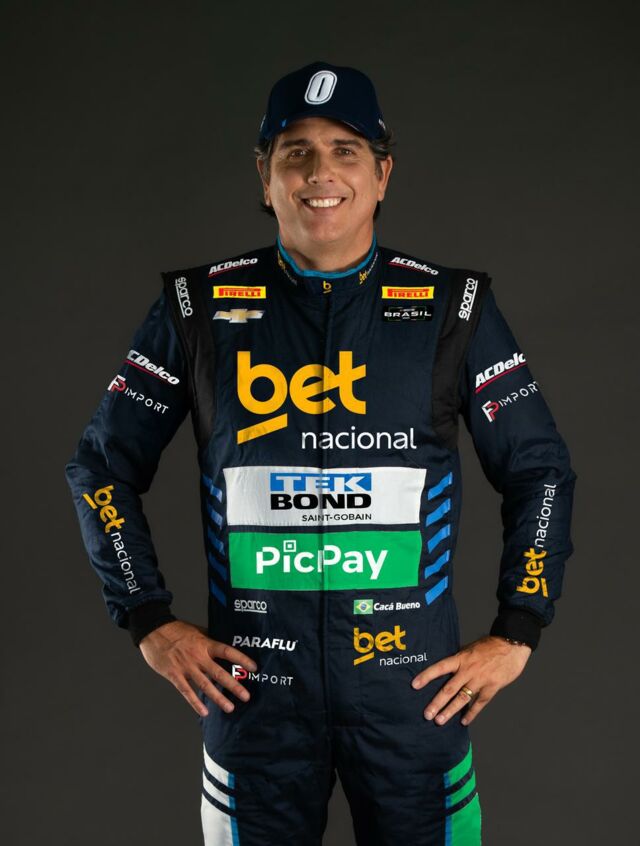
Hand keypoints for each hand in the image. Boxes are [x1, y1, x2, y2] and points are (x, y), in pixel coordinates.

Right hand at [139, 620, 256, 717]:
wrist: (153, 631)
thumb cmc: (176, 630)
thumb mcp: (197, 630)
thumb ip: (210, 638)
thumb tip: (224, 643)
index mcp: (205, 644)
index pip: (228, 652)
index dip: (242, 659)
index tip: (254, 668)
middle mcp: (198, 656)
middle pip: (219, 673)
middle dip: (234, 685)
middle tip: (246, 696)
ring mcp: (186, 667)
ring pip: (205, 685)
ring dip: (218, 698)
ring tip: (229, 707)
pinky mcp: (174, 675)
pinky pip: (186, 691)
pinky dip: (195, 702)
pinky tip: (204, 711)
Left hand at [411, 635, 531, 725]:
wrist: (512, 645)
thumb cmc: (490, 645)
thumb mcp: (470, 647)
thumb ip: (459, 658)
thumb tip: (446, 664)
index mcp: (461, 658)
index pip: (440, 668)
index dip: (427, 676)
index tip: (415, 685)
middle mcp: (468, 670)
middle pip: (449, 688)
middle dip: (437, 702)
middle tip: (427, 714)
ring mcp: (480, 680)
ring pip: (462, 698)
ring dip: (450, 711)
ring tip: (440, 721)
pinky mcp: (492, 687)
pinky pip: (479, 703)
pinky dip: (471, 713)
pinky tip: (463, 721)